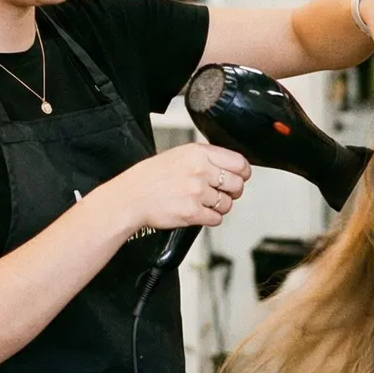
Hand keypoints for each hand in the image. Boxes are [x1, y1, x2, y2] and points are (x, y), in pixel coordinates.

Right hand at [98, 141, 251, 236]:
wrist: (130, 197)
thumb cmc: (150, 178)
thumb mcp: (178, 155)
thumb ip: (204, 158)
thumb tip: (229, 166)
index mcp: (198, 153)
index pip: (238, 162)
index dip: (243, 173)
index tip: (241, 177)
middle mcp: (200, 170)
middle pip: (237, 184)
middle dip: (233, 192)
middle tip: (224, 193)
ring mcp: (197, 192)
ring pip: (227, 203)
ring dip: (219, 206)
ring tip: (204, 203)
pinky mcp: (193, 212)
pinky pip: (216, 219)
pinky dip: (210, 218)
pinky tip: (198, 213)